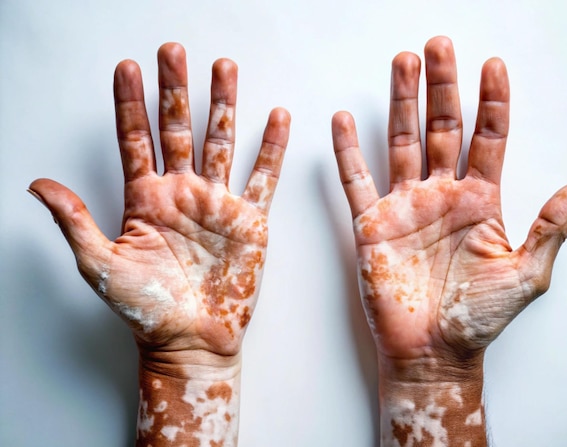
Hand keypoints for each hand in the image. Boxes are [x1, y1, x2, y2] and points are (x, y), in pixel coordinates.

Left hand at [29, 43, 290, 358]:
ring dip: (223, 104)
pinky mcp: (250, 220)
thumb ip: (75, 221)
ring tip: (224, 68)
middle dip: (176, 89)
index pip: (136, 139)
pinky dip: (272, 148)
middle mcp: (182, 193)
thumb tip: (37, 183)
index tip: (128, 68)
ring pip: (220, 141)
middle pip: (178, 128)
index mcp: (146, 199)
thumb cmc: (145, 309)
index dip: (130, 104)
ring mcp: (217, 203)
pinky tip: (276, 118)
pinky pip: (263, 177)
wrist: (190, 339)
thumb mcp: (100, 264)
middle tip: (173, 52)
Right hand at [332, 37, 566, 369]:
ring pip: (402, 142)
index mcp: (481, 202)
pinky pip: (357, 181)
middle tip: (438, 46)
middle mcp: (442, 196)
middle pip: (442, 128)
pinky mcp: (372, 224)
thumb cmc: (478, 318)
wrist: (433, 352)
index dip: (491, 102)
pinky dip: (348, 152)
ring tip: (402, 65)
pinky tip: (344, 121)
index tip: (492, 65)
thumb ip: (550, 227)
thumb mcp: (527, 273)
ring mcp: (405, 206)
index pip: (488, 139)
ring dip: (401, 103)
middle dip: (442, 86)